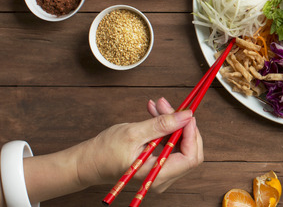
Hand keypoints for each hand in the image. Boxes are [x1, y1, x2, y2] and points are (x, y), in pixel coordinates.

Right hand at [73, 98, 203, 192]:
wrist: (89, 162)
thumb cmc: (105, 152)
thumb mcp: (134, 133)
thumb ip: (162, 125)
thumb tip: (186, 115)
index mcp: (157, 175)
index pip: (190, 157)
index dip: (192, 134)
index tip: (186, 114)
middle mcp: (163, 177)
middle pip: (189, 150)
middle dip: (181, 124)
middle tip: (168, 105)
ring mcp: (163, 172)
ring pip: (180, 144)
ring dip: (172, 122)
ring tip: (158, 106)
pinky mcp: (160, 164)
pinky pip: (171, 144)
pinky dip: (166, 127)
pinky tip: (156, 113)